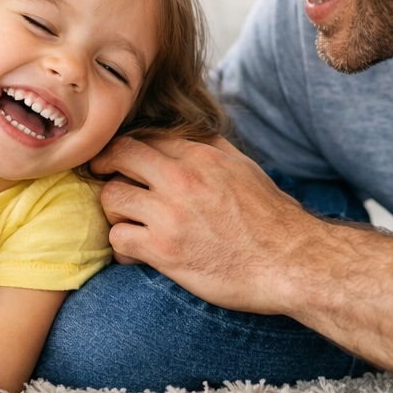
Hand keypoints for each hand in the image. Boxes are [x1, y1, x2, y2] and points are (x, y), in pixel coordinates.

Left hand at [93, 135, 326, 314]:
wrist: (290, 261)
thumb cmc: (271, 217)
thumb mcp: (243, 167)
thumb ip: (212, 146)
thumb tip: (189, 131)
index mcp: (201, 156)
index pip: (145, 136)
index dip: (127, 146)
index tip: (120, 159)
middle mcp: (181, 179)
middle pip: (119, 155)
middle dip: (105, 165)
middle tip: (102, 177)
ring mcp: (170, 215)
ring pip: (111, 199)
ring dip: (115, 211)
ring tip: (128, 221)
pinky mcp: (164, 251)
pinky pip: (119, 241)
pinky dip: (122, 249)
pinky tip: (136, 252)